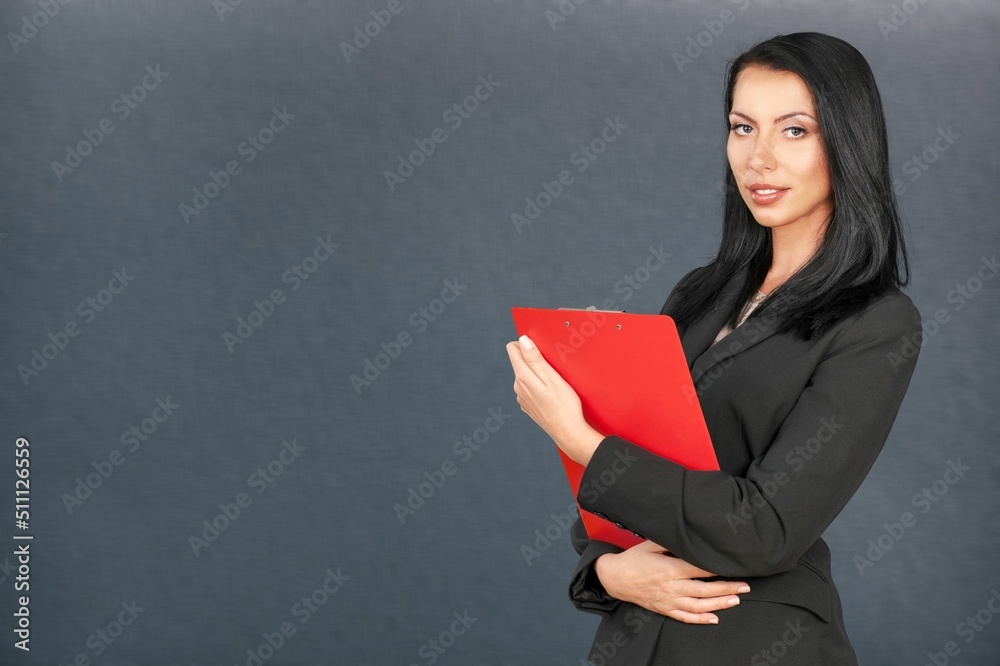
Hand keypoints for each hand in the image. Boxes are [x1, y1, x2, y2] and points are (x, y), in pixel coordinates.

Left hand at [506, 335, 603, 464]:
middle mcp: (517, 387)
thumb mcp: (552, 377)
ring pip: (525, 376)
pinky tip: (551, 395)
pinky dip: (538, 387)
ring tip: (554, 383)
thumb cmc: (565, 405)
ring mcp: (521, 398)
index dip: (525, 344)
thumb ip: (535, 358)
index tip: (540, 349)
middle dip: (533, 359)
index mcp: (522, 377)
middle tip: (553, 368)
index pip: (512, 349)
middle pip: (519, 362)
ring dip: (536, 374)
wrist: (568, 433)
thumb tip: (522, 340)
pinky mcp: (527, 406)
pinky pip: (529, 389)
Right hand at [594, 540, 749, 624]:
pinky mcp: (664, 609)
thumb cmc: (633, 559)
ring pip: (698, 606)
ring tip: (736, 600)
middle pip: (704, 590)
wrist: (615, 578)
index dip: (718, 568)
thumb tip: (690, 538)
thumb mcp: (651, 545)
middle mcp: (671, 587)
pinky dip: (701, 619)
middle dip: (727, 588)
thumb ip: (671, 543)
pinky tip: (715, 618)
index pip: (699, 569)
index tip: (733, 566)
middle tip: (744, 586)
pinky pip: (685, 617)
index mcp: (669, 569)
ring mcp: (668, 600)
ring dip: (719, 604)